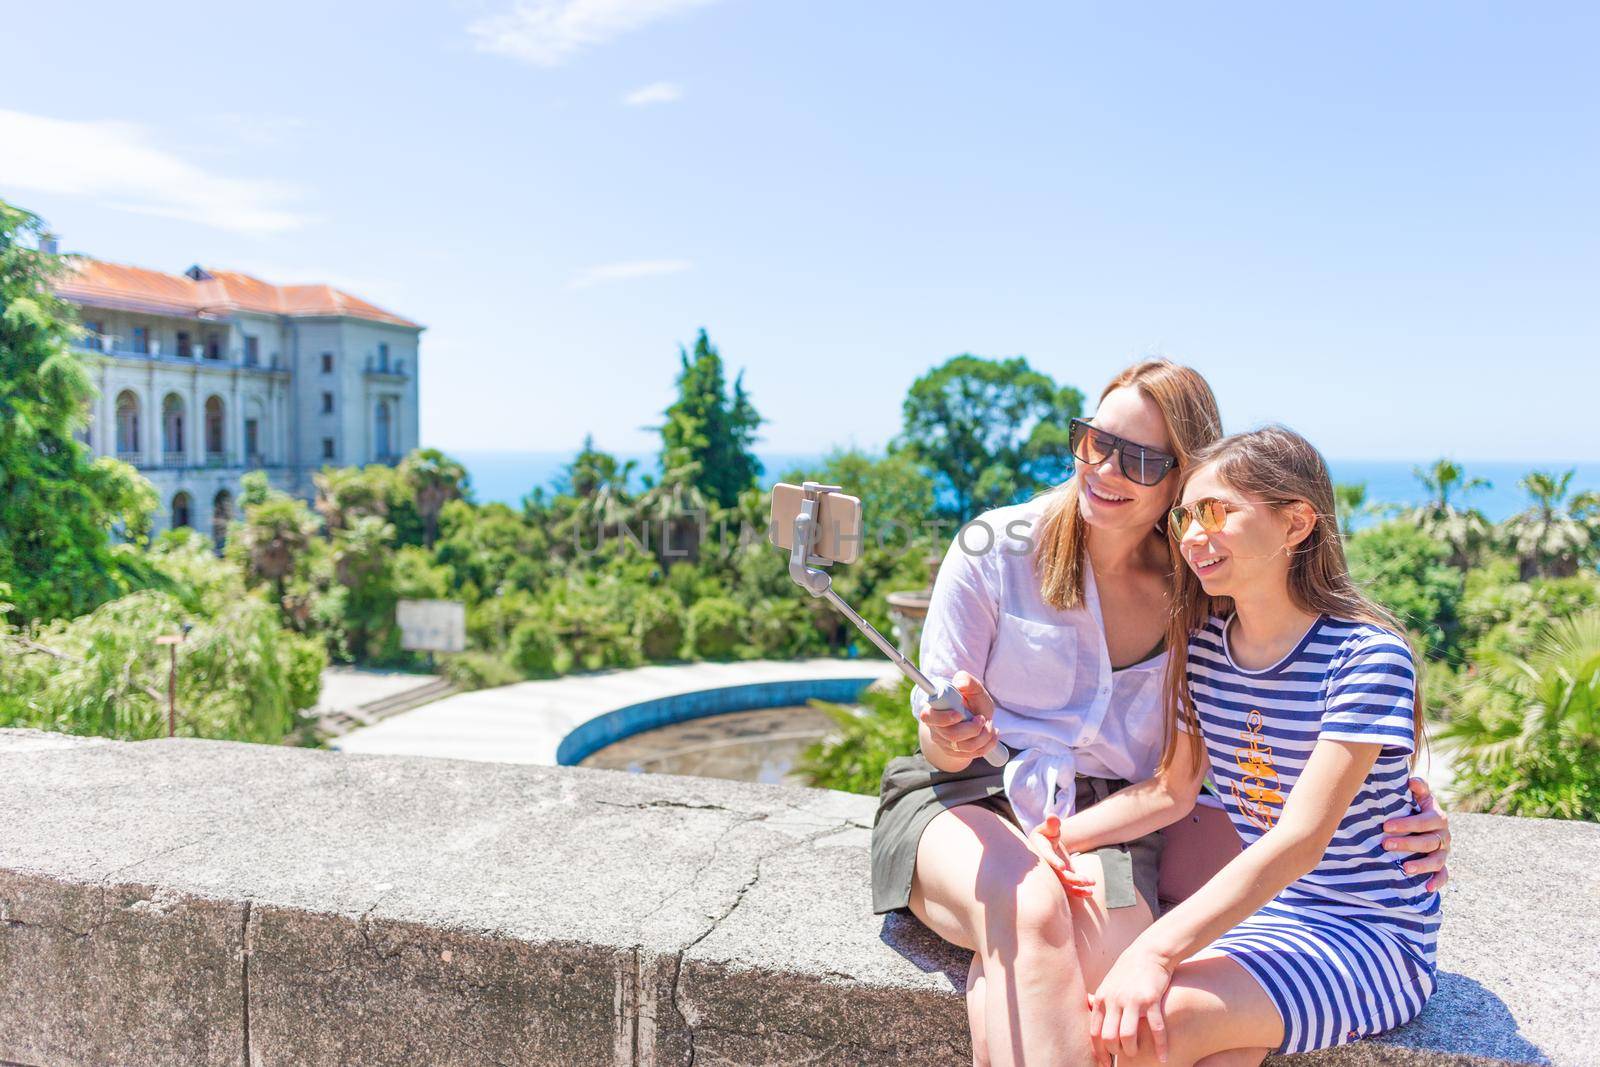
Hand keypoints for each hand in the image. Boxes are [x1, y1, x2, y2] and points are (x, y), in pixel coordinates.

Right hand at [917, 670, 999, 762]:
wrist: (975, 716)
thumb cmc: (972, 701)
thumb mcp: (973, 688)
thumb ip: (967, 681)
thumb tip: (960, 683)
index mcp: (933, 709)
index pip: (928, 717)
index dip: (943, 718)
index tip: (959, 714)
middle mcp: (936, 728)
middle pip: (951, 735)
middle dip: (972, 728)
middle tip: (982, 718)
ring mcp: (945, 743)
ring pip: (964, 747)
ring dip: (983, 736)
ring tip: (989, 725)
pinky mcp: (955, 753)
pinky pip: (972, 754)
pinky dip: (987, 744)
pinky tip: (992, 734)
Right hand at [1026, 815, 1095, 898]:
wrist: (1045, 849)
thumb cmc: (1046, 836)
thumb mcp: (1047, 829)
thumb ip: (1051, 824)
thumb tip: (1052, 817)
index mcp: (1040, 852)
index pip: (1046, 858)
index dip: (1054, 862)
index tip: (1062, 867)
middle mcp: (1045, 868)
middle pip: (1057, 875)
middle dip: (1071, 879)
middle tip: (1086, 880)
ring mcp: (1053, 877)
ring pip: (1064, 885)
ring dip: (1077, 887)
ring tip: (1091, 884)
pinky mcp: (1061, 882)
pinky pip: (1068, 890)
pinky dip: (1078, 893)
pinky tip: (1090, 892)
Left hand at [1089, 947, 1173, 1063]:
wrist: (1149, 952)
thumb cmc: (1128, 971)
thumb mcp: (1109, 984)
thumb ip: (1101, 1000)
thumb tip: (1090, 1013)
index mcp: (1102, 998)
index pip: (1095, 1032)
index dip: (1099, 1052)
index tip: (1105, 1064)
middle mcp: (1114, 1000)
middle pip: (1109, 1036)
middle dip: (1116, 1052)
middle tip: (1124, 1055)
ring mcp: (1132, 999)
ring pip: (1128, 1035)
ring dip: (1133, 1050)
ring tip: (1138, 1054)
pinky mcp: (1151, 999)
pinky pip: (1155, 1028)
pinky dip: (1160, 1046)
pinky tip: (1164, 1057)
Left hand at [1382, 776, 1450, 891]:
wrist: (1423, 824)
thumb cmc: (1415, 808)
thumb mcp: (1418, 797)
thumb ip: (1418, 788)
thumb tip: (1412, 780)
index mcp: (1437, 817)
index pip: (1424, 821)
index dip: (1406, 824)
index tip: (1386, 826)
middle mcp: (1443, 835)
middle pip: (1428, 842)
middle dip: (1407, 844)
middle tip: (1386, 845)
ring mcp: (1444, 852)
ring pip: (1436, 860)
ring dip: (1421, 865)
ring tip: (1404, 868)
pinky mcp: (1442, 865)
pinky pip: (1444, 875)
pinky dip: (1437, 882)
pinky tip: (1426, 888)